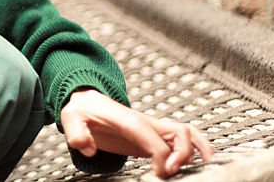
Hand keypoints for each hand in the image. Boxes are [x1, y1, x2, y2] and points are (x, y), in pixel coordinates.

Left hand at [60, 89, 212, 177]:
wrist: (85, 100)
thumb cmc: (81, 109)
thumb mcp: (70, 118)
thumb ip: (76, 133)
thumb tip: (88, 147)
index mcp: (128, 120)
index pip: (152, 138)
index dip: (161, 156)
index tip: (158, 174)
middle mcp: (145, 123)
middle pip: (178, 132)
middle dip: (182, 154)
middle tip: (170, 173)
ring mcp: (152, 129)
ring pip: (186, 133)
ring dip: (197, 149)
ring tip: (203, 169)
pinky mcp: (154, 136)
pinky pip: (183, 139)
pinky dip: (197, 147)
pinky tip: (203, 161)